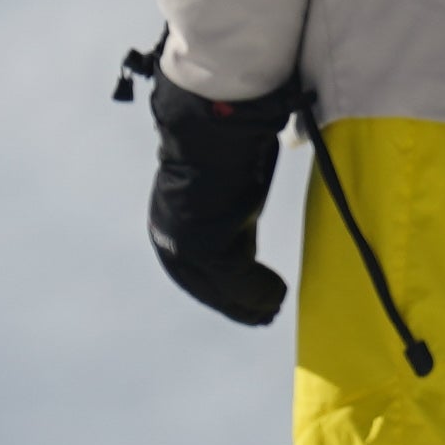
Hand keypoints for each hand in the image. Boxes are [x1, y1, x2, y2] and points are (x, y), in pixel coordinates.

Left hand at [137, 61, 294, 327]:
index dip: (217, 289)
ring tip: (274, 305)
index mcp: (168, 220)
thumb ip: (226, 209)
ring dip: (249, 301)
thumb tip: (242, 209)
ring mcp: (185, 244)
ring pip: (221, 287)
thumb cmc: (224, 147)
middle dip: (232, 302)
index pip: (189, 269)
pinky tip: (277, 295)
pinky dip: (258, 292)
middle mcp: (169, 235)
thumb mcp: (223, 186)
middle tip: (262, 314)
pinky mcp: (207, 248)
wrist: (215, 129)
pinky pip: (237, 281)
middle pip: (202, 285)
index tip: (241, 300)